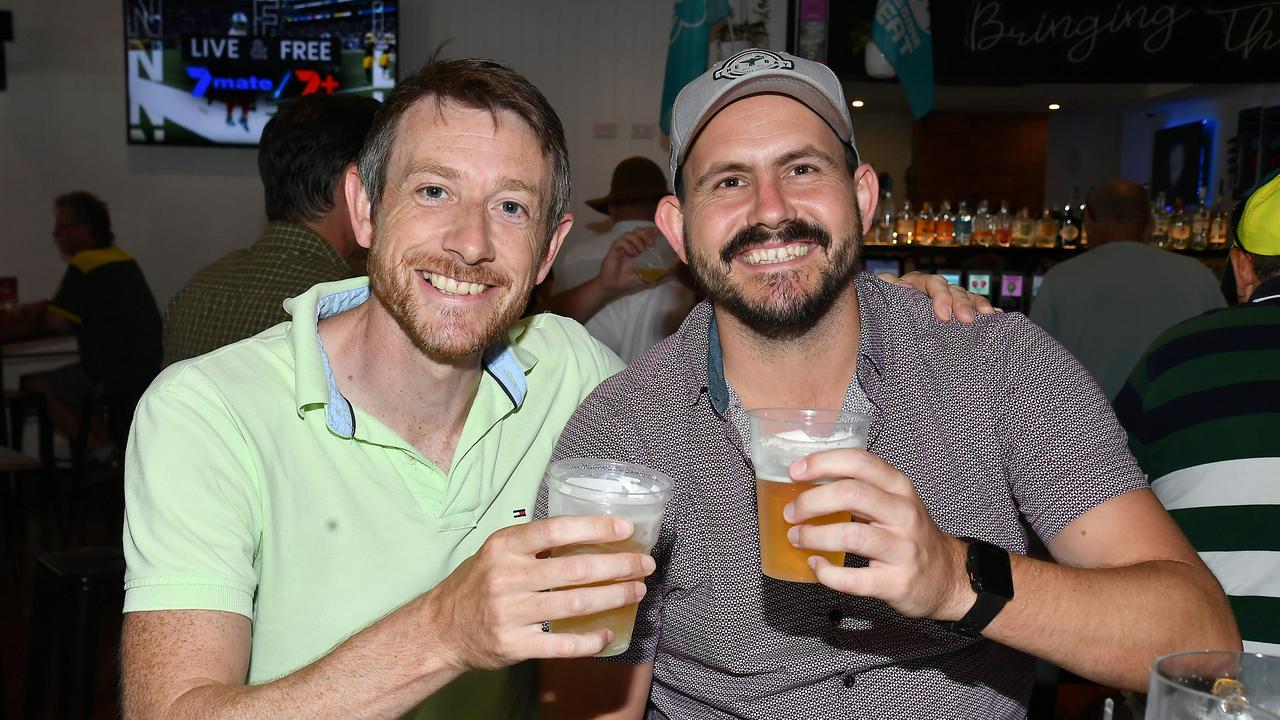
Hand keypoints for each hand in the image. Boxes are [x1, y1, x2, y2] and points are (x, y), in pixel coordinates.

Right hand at [422, 515, 654, 670]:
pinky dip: (590, 641)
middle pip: (573, 570)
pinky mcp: (513, 645)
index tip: (625, 529)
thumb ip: (533, 543)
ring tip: (637, 591)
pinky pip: (561, 645)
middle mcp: (506, 578)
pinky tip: (608, 633)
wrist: (440, 629)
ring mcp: (510, 613)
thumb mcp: (496, 552)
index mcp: (503, 547)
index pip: (555, 530)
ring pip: (573, 605)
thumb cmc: (477, 584)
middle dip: (617, 566)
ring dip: (613, 597)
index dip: (594, 528)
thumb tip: (589, 533)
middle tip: (644, 564)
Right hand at [598, 227, 658, 293]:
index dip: (652, 230)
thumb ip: (663, 269)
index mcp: (640, 248)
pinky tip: (632, 253)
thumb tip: (677, 264)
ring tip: (640, 251)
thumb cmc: (631, 279)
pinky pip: (621, 241)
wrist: (616, 286)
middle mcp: (631, 244)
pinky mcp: (615, 249)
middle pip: (638, 230)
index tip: (659, 233)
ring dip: (637, 240)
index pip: (646, 233)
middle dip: (646, 234)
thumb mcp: (650, 275)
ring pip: (630, 233)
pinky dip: (628, 245)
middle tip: (651, 243)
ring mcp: (622, 246)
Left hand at [784, 449, 973, 620]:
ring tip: (797, 538)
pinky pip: (853, 579)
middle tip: (792, 512)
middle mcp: (904, 513)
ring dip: (813, 536)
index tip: (795, 471)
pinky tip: (816, 565)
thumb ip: (859, 487)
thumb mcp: (894, 501)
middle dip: (811, 501)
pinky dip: (826, 573)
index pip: (859, 461)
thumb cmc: (909, 535)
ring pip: (850, 535)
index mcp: (899, 487)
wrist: (947, 578)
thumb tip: (805, 483)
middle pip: (851, 494)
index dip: (822, 463)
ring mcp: (903, 549)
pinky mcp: (897, 582)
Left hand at [878, 271, 996, 322]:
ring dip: (978, 305)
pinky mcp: (954, 313)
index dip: (941, 297)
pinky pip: (974, 309)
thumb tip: (902, 286)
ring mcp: (947, 300)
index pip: (934, 283)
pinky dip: (985, 311)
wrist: (880, 323)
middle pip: (954, 290)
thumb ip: (887, 286)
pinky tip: (996, 317)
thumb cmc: (881, 307)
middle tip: (966, 320)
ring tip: (988, 315)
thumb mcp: (880, 295)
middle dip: (962, 303)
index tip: (943, 315)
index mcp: (917, 283)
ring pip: (967, 297)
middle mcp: (935, 289)